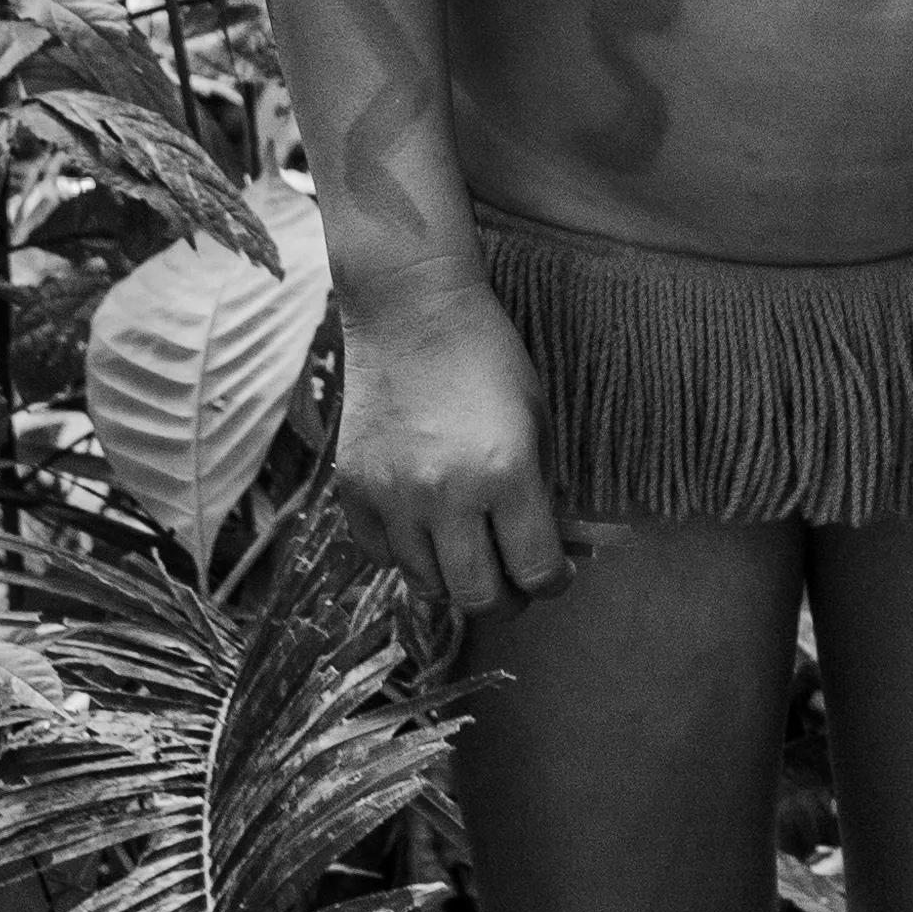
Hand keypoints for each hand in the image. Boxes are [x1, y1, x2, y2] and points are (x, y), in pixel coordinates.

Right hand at [334, 272, 569, 622]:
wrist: (411, 311)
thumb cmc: (489, 358)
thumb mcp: (539, 419)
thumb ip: (546, 491)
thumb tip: (559, 551)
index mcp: (505, 473)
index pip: (535, 570)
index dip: (554, 582)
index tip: (557, 574)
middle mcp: (445, 495)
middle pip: (477, 598)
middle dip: (505, 600)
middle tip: (514, 585)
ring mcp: (392, 498)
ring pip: (426, 585)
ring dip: (455, 578)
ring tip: (471, 552)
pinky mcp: (353, 492)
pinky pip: (384, 556)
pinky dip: (409, 554)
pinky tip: (427, 526)